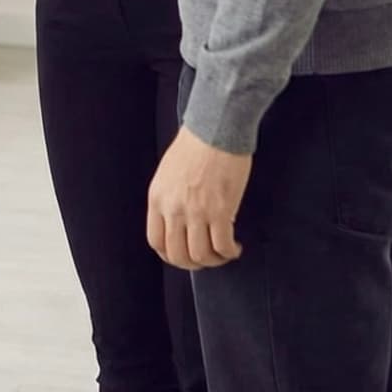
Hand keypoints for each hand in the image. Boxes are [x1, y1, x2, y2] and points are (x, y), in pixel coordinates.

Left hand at [146, 125, 250, 269]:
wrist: (216, 127)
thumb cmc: (195, 144)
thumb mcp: (169, 172)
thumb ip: (170, 198)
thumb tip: (181, 223)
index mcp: (158, 198)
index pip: (156, 241)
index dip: (171, 256)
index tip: (185, 255)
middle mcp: (173, 208)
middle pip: (178, 255)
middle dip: (194, 264)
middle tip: (208, 258)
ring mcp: (196, 211)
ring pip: (201, 256)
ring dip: (214, 260)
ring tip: (224, 252)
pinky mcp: (220, 210)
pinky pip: (223, 246)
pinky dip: (230, 252)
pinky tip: (235, 247)